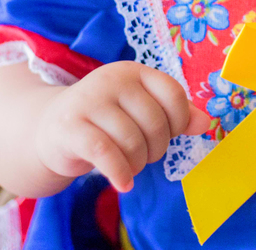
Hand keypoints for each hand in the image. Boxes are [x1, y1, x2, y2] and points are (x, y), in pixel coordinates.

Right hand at [34, 61, 209, 191]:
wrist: (50, 128)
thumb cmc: (106, 120)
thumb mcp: (140, 110)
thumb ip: (175, 114)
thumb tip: (205, 123)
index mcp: (133, 72)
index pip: (173, 93)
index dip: (179, 121)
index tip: (170, 134)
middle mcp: (111, 80)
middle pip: (154, 123)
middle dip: (156, 149)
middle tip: (144, 155)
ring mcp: (89, 101)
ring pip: (132, 142)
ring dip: (137, 164)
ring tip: (129, 165)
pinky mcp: (70, 127)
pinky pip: (106, 154)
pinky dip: (120, 173)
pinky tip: (123, 183)